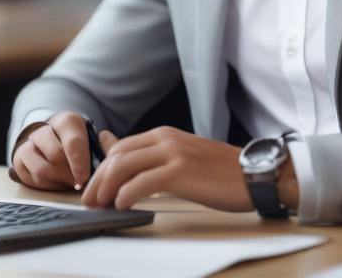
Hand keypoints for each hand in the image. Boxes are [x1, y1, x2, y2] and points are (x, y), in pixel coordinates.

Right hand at [10, 111, 92, 191]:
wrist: (52, 139)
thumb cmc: (76, 144)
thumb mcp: (89, 141)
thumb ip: (94, 152)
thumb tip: (97, 170)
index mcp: (67, 121)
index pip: (73, 142)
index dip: (79, 163)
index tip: (84, 178)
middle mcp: (44, 129)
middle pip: (56, 156)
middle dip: (69, 173)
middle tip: (78, 182)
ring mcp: (28, 144)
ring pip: (41, 169)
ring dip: (57, 180)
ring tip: (68, 182)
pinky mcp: (19, 160)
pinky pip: (32, 179)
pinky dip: (47, 185)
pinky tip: (56, 182)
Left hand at [79, 126, 255, 211]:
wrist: (252, 173)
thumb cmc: (219, 172)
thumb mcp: (182, 158)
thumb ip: (155, 159)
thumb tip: (135, 166)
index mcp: (165, 135)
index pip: (120, 148)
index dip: (101, 169)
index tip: (94, 190)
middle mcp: (166, 139)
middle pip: (117, 156)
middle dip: (97, 180)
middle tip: (89, 202)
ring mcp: (173, 153)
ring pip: (124, 166)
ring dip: (105, 188)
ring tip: (100, 206)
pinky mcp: (181, 171)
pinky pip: (142, 182)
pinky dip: (125, 195)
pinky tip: (121, 206)